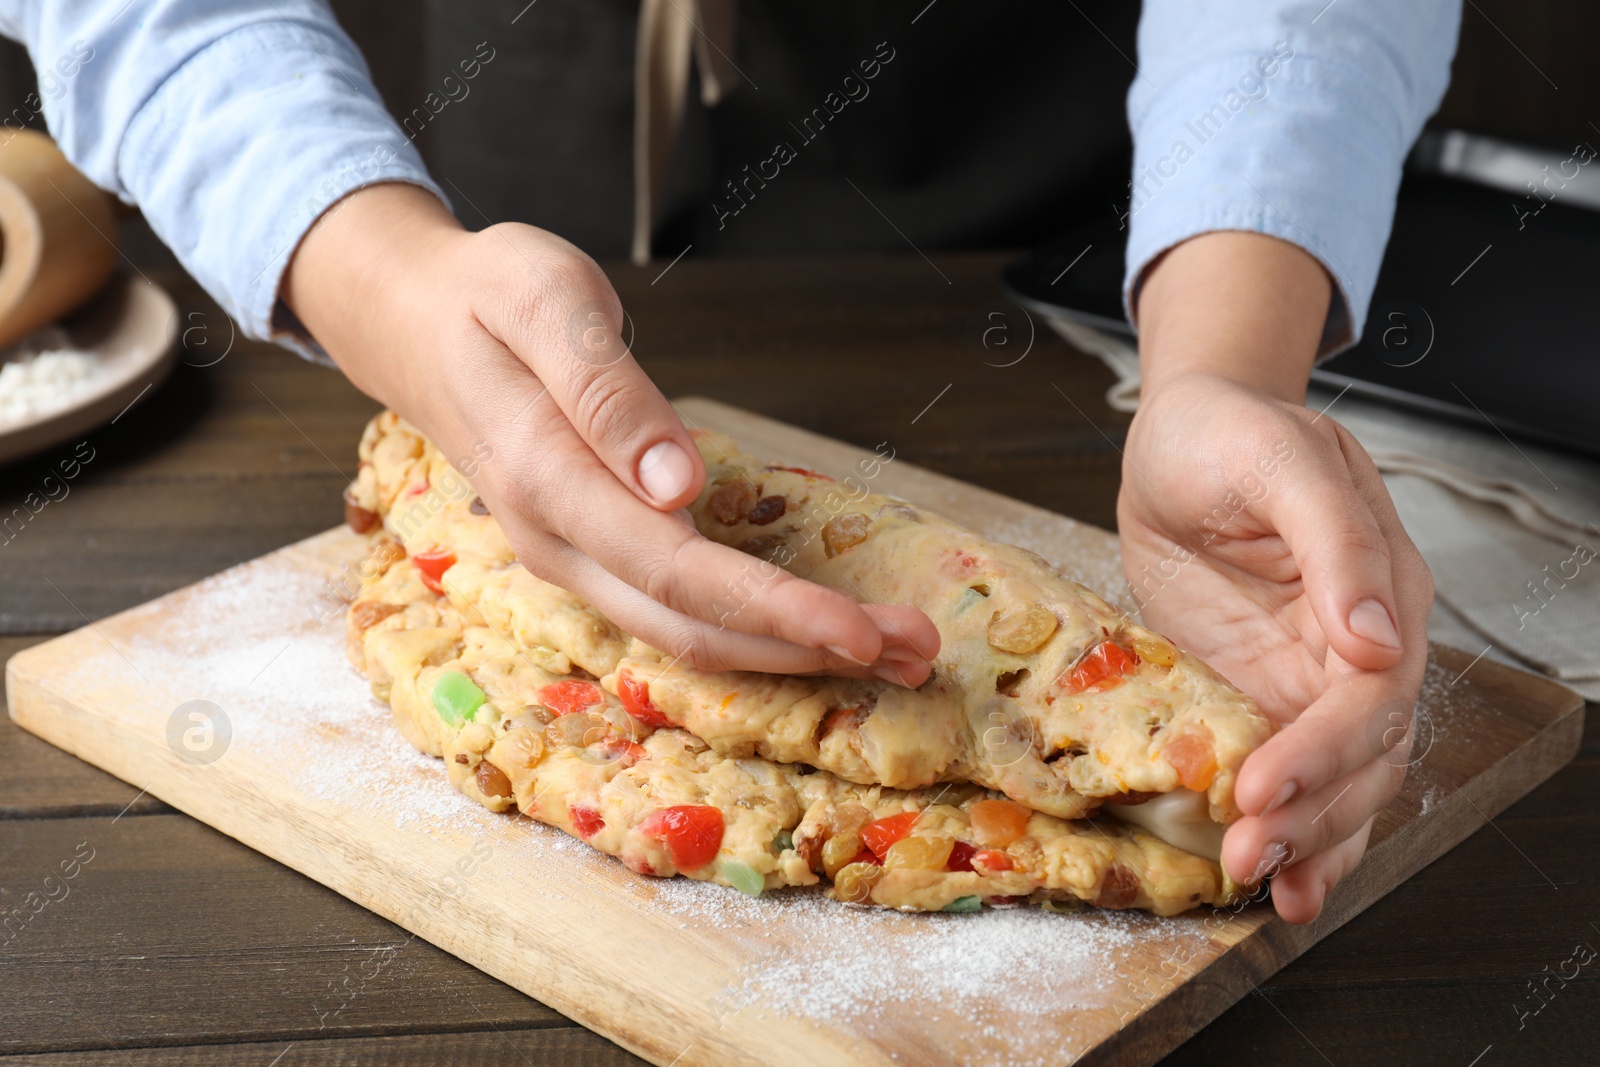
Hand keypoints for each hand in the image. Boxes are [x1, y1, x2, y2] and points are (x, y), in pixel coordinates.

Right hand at [283, 183, 937, 682]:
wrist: (412, 321)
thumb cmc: (484, 294)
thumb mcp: (541, 300)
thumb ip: (606, 392)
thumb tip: (676, 483)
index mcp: (548, 480)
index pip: (677, 570)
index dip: (773, 611)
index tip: (861, 630)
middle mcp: (558, 542)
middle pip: (691, 627)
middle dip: (806, 649)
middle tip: (918, 653)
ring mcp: (571, 557)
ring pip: (684, 634)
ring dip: (787, 651)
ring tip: (890, 648)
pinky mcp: (590, 552)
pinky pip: (672, 612)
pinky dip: (749, 629)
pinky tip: (808, 626)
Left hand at [1124, 232, 1432, 922]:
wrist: (1178, 438)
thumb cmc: (1230, 434)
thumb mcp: (1280, 461)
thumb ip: (1335, 541)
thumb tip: (1375, 637)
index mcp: (1378, 593)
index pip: (1370, 694)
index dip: (1324, 748)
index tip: (1263, 785)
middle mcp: (1354, 649)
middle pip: (1360, 756)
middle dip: (1311, 813)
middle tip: (1249, 853)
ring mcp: (1305, 679)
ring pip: (1337, 782)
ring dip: (1307, 840)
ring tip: (1262, 884)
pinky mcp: (1256, 696)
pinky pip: (1287, 775)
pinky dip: (1290, 831)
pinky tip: (1274, 881)